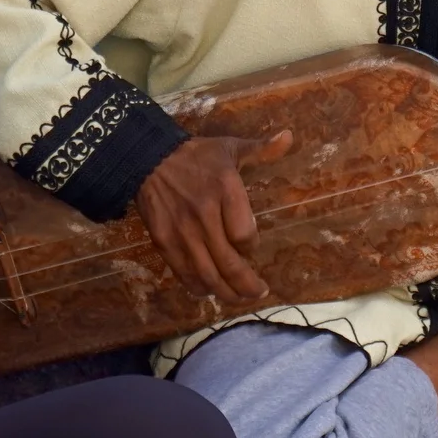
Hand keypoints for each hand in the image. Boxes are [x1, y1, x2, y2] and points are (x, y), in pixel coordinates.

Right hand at [133, 131, 292, 303]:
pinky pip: (185, 274)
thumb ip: (261, 148)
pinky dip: (199, 287)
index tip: (251, 247)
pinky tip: (210, 291)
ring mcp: (183, 232)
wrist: (148, 159)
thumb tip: (288, 137)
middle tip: (259, 292)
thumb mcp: (229, 146)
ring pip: (208, 275)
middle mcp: (204, 215)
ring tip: (240, 299)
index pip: (244, 235)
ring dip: (227, 293)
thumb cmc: (196, 155)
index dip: (251, 247)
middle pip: (229, 263)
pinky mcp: (164, 242)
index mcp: (224, 190)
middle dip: (247, 285)